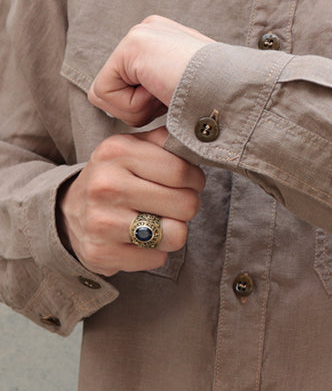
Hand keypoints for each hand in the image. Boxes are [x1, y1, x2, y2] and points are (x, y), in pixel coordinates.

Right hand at [58, 127, 205, 275]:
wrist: (70, 211)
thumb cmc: (117, 176)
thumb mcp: (136, 146)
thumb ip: (168, 139)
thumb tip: (203, 132)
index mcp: (118, 151)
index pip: (183, 170)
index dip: (195, 179)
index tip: (187, 182)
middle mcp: (106, 185)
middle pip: (187, 204)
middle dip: (186, 206)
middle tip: (170, 203)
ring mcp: (101, 222)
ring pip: (177, 235)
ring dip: (173, 231)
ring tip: (155, 221)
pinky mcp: (101, 254)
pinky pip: (158, 258)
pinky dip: (154, 252)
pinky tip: (137, 240)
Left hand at [88, 15, 214, 126]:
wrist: (240, 98)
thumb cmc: (226, 109)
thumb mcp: (193, 97)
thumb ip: (166, 92)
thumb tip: (150, 107)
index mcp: (166, 41)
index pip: (128, 84)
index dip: (149, 108)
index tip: (182, 104)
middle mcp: (151, 30)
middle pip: (114, 88)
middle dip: (142, 109)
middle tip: (176, 102)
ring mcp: (141, 34)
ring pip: (109, 94)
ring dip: (140, 110)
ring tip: (172, 97)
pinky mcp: (132, 46)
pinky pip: (105, 94)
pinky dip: (134, 108)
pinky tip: (164, 94)